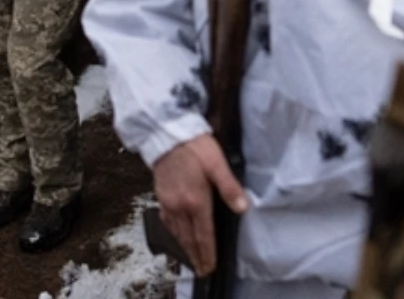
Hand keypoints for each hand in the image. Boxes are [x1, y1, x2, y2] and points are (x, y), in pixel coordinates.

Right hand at [151, 134, 249, 276]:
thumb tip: (242, 208)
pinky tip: (176, 235)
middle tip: (202, 270)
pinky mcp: (161, 195)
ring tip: (191, 259)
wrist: (167, 134)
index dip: (208, 252)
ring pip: (177, 232)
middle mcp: (180, 206)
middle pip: (189, 238)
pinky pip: (167, 221)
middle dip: (196, 256)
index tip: (210, 266)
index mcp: (196, 201)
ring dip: (185, 248)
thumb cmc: (195, 146)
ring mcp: (168, 202)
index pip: (204, 234)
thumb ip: (229, 187)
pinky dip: (173, 233)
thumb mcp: (217, 163)